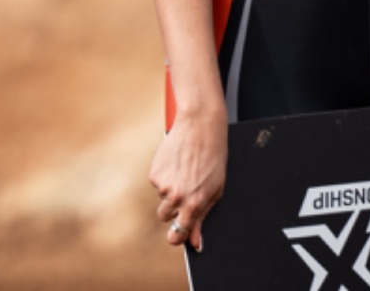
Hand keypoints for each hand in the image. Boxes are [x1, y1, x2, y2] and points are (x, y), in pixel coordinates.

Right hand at [150, 109, 226, 252]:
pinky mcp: (154, 172)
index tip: (177, 236)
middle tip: (184, 192)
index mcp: (194, 204)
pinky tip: (176, 163)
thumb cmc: (213, 158)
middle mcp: (176, 197)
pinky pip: (157, 182)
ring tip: (184, 171)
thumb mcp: (215, 190)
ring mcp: (163, 184)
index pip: (177, 234)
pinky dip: (165, 176)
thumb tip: (196, 242)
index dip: (177, 237)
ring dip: (169, 190)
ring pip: (162, 198)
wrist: (200, 127)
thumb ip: (203, 217)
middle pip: (166, 217)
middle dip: (173, 209)